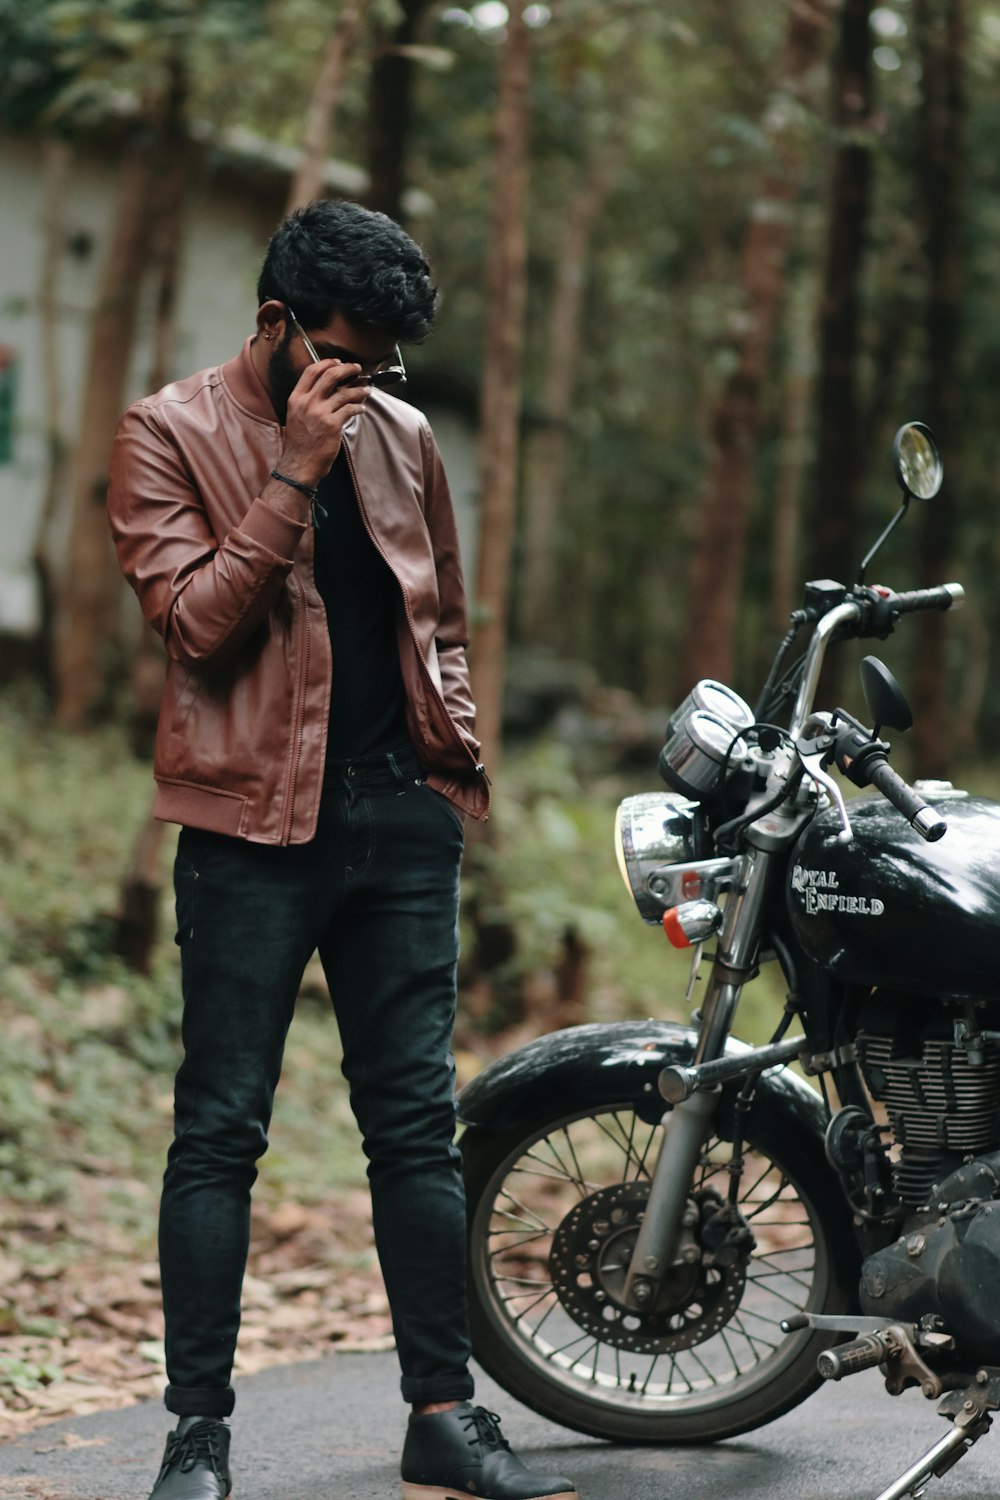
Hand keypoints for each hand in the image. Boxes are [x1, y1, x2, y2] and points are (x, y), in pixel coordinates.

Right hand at [278, 360, 370, 485]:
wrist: (299, 466)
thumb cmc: (300, 444)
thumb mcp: (296, 416)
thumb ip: (308, 401)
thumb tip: (330, 388)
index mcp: (296, 398)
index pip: (311, 371)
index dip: (327, 363)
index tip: (338, 362)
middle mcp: (307, 403)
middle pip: (330, 375)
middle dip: (347, 369)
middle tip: (357, 369)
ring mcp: (320, 413)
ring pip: (345, 392)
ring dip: (359, 390)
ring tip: (366, 391)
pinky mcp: (332, 425)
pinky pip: (350, 409)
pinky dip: (358, 408)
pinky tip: (361, 409)